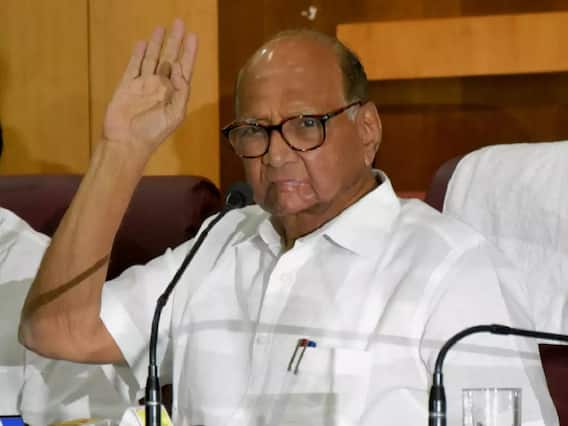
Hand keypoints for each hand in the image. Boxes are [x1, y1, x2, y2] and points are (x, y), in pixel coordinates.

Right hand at [103, 19, 197, 154]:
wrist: (127, 142)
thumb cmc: (153, 132)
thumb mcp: (176, 114)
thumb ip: (181, 91)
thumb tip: (178, 68)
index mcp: (174, 94)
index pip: (184, 68)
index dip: (188, 52)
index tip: (193, 36)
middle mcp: (160, 87)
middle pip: (169, 58)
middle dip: (174, 41)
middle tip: (179, 23)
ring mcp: (143, 85)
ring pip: (151, 59)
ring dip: (157, 43)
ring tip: (161, 27)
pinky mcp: (127, 85)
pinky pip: (133, 66)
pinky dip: (138, 54)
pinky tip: (142, 43)